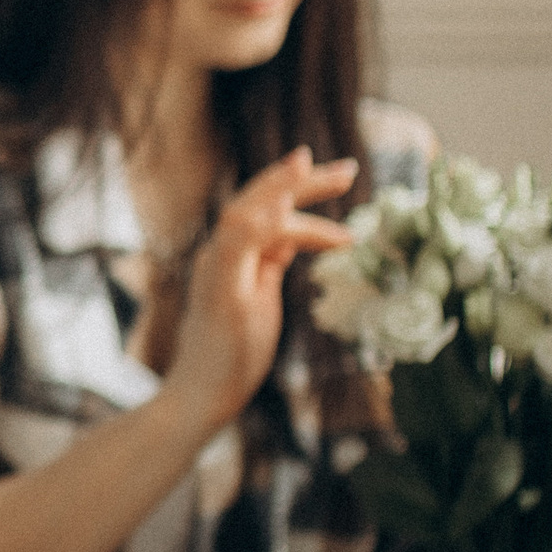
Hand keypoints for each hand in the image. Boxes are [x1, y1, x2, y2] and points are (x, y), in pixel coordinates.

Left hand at [164, 149, 358, 434]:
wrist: (204, 392)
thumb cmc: (224, 353)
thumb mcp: (238, 299)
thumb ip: (246, 244)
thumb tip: (269, 204)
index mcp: (224, 252)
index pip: (259, 204)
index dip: (284, 180)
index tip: (310, 159)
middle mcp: (226, 252)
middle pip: (268, 205)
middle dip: (305, 186)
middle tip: (348, 172)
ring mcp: (237, 267)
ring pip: (275, 225)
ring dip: (309, 214)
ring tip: (347, 214)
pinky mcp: (247, 283)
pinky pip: (275, 246)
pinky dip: (301, 237)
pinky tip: (326, 240)